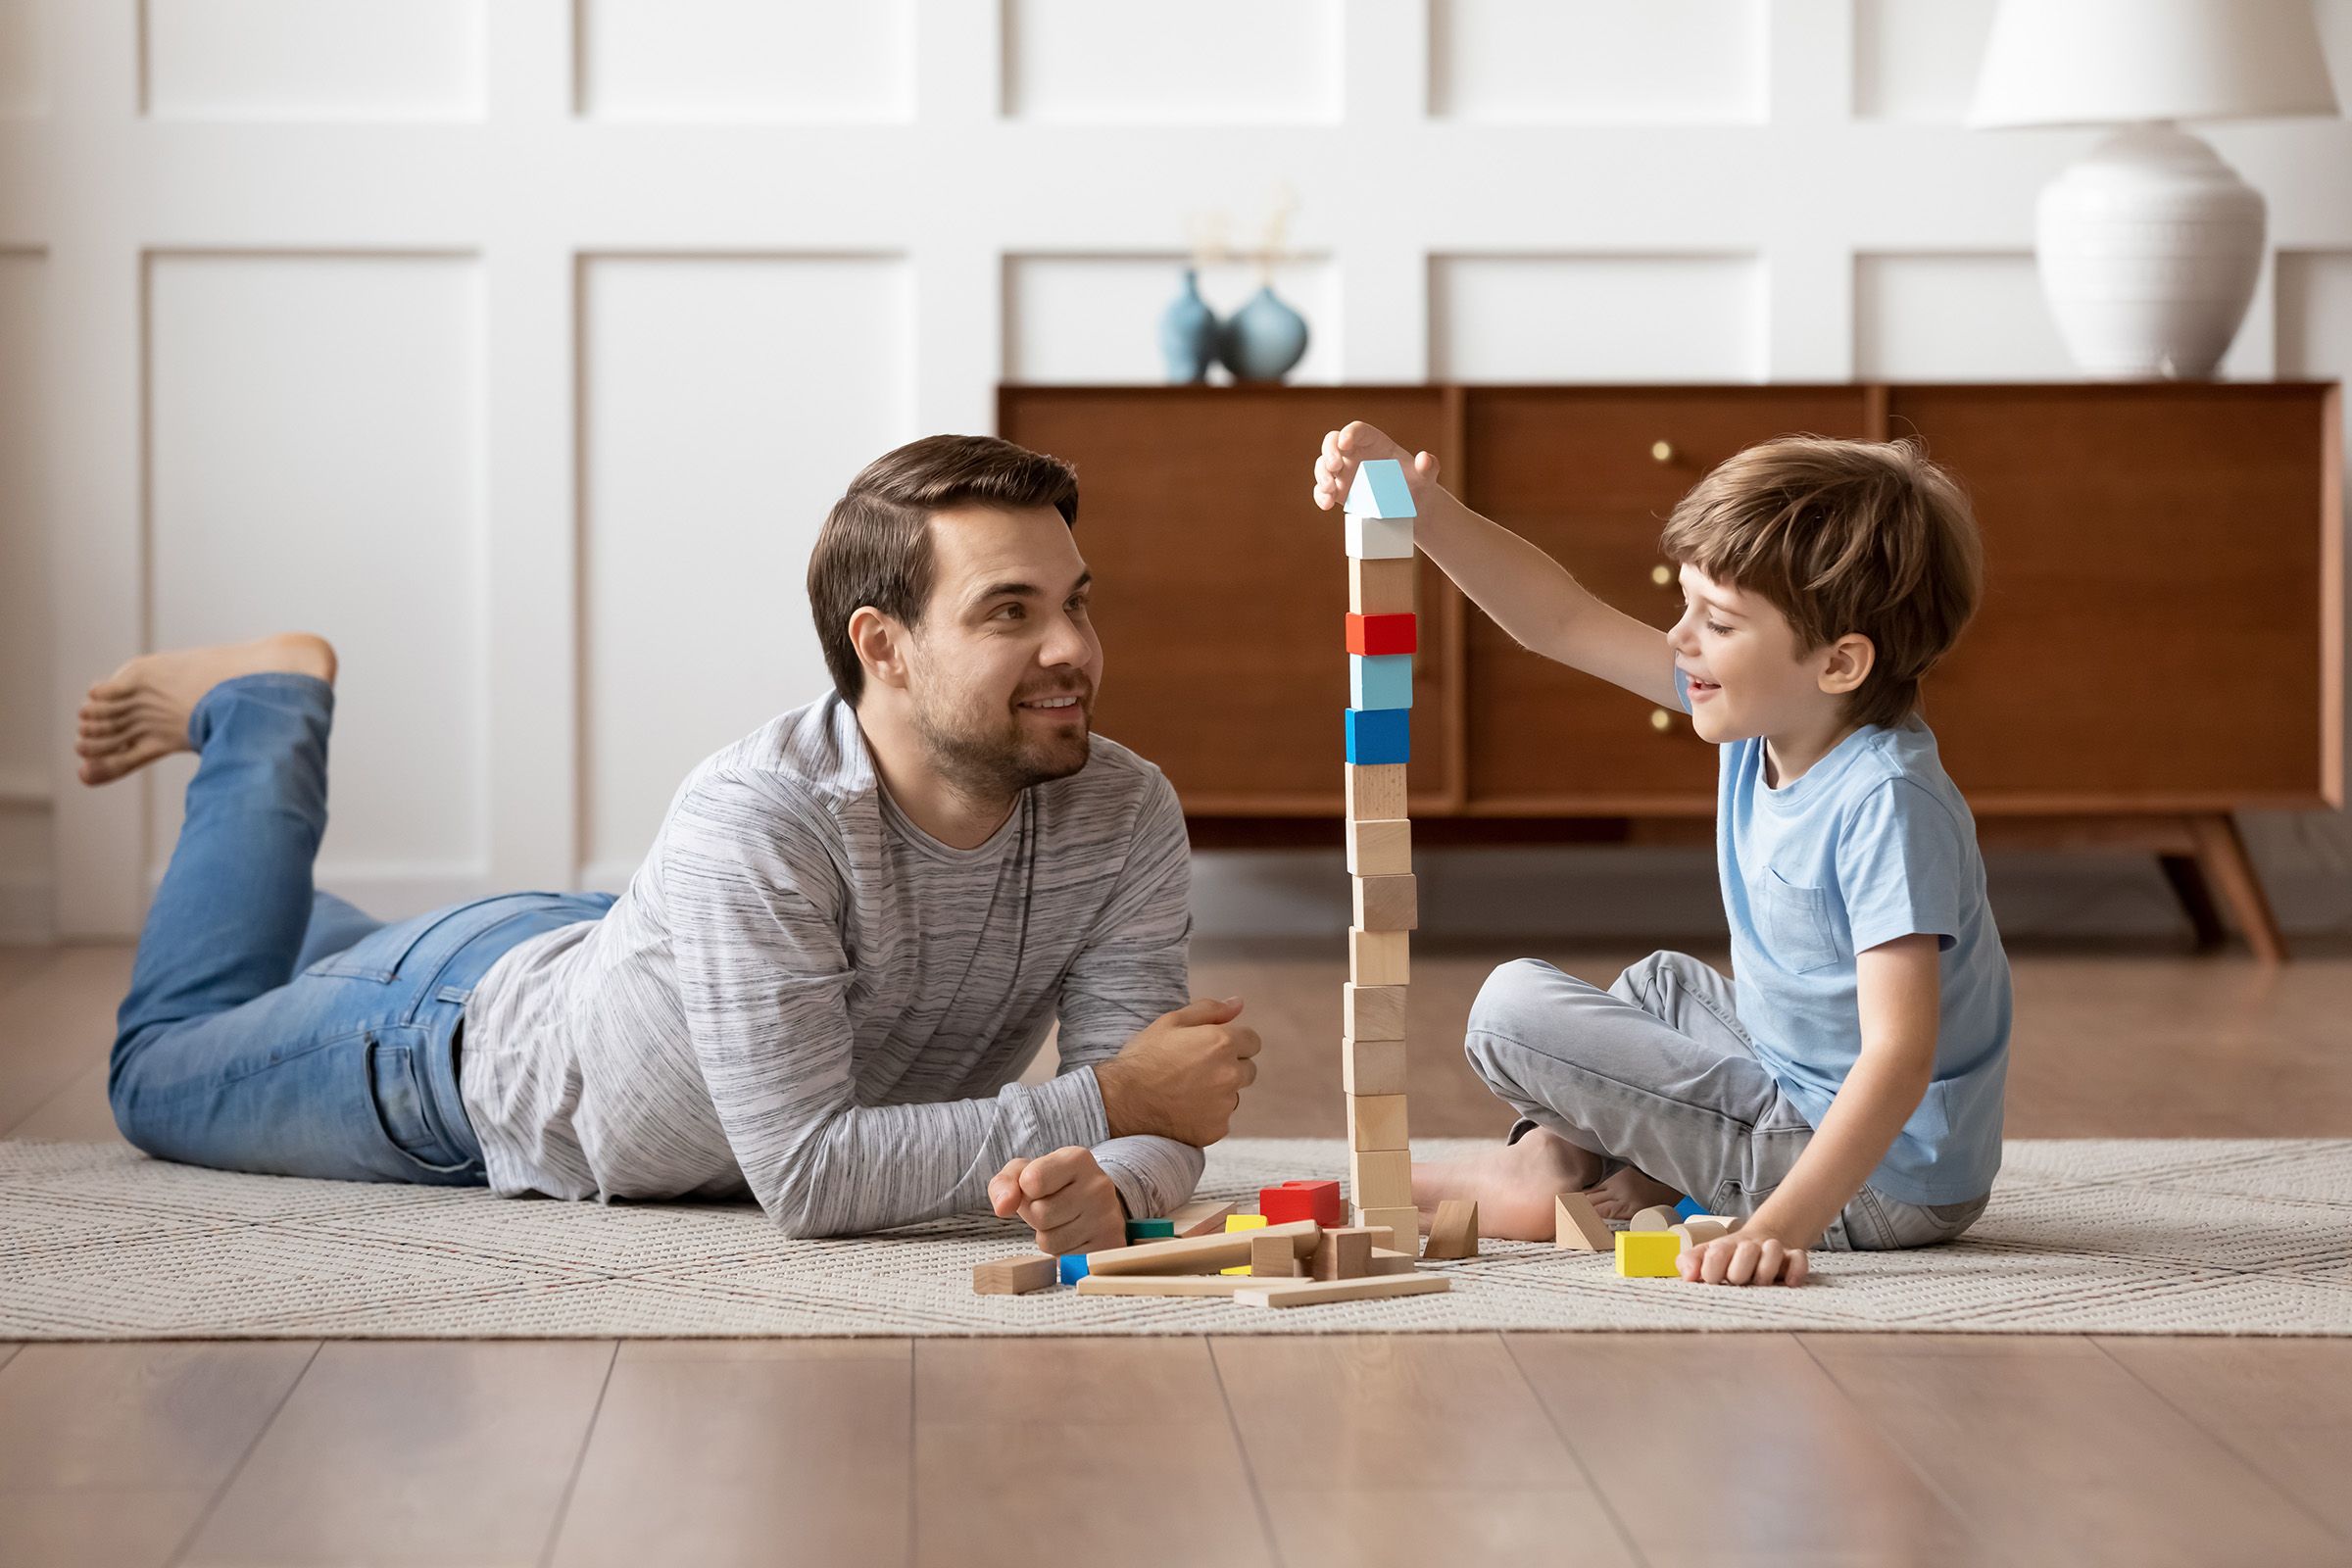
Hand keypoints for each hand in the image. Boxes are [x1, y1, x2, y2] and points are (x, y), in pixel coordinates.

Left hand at [988, 1146, 1126, 1256]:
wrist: (1094, 1203)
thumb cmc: (1054, 1186)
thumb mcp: (1025, 1173)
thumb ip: (1004, 1183)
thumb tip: (1002, 1207)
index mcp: (1077, 1159)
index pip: (1031, 1181)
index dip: (1025, 1190)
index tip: (1037, 1187)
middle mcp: (1098, 1185)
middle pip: (1039, 1214)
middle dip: (1035, 1215)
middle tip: (1051, 1206)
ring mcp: (1107, 1217)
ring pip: (1049, 1241)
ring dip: (1048, 1236)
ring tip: (1063, 1221)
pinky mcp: (1109, 1245)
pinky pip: (1064, 1259)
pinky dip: (1062, 1252)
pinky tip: (1074, 1236)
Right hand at [1092, 997, 1259, 1145]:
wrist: (1120, 1101)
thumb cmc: (1144, 1057)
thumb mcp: (1171, 1022)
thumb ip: (1210, 1010)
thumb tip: (1238, 1003)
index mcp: (1223, 1043)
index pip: (1253, 1042)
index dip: (1233, 1043)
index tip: (1212, 1050)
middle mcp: (1230, 1074)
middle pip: (1248, 1070)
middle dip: (1230, 1067)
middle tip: (1196, 1071)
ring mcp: (1225, 1105)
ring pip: (1234, 1096)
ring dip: (1220, 1093)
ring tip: (1186, 1091)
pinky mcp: (1216, 1129)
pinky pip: (1222, 1119)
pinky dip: (1208, 1116)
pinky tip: (1183, 1109)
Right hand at [1312, 422, 1442, 512]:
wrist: (1411, 511)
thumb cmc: (1418, 486)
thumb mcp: (1426, 477)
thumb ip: (1428, 467)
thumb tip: (1426, 458)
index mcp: (1375, 443)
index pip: (1357, 430)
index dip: (1349, 433)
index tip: (1345, 443)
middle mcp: (1356, 455)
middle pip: (1332, 442)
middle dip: (1329, 452)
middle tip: (1335, 466)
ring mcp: (1345, 473)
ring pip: (1323, 465)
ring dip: (1321, 475)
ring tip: (1330, 489)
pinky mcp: (1339, 492)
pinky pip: (1323, 491)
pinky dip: (1321, 496)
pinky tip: (1326, 504)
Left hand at [1676, 1226, 1808, 1286]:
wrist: (1759, 1239)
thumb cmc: (1729, 1256)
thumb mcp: (1705, 1255)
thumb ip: (1689, 1263)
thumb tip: (1687, 1277)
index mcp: (1725, 1247)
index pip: (1716, 1253)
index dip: (1711, 1270)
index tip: (1711, 1281)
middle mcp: (1748, 1246)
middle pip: (1746, 1250)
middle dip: (1740, 1271)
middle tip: (1737, 1282)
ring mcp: (1771, 1251)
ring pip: (1773, 1249)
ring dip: (1766, 1268)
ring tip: (1760, 1283)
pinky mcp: (1791, 1257)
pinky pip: (1799, 1258)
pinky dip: (1796, 1270)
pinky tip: (1789, 1283)